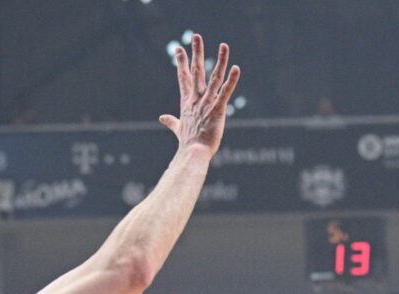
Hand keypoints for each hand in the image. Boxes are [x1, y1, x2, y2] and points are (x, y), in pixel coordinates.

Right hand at [159, 34, 240, 153]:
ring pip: (215, 77)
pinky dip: (232, 80)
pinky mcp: (218, 109)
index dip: (181, 62)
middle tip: (197, 36)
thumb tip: (162, 118)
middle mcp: (197, 98)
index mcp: (187, 101)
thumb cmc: (188, 142)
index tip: (179, 49)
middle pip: (196, 70)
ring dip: (220, 60)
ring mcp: (207, 102)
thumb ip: (171, 121)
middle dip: (196, 52)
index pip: (183, 77)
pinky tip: (236, 68)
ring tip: (224, 45)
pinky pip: (226, 91)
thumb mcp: (178, 128)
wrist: (193, 152)